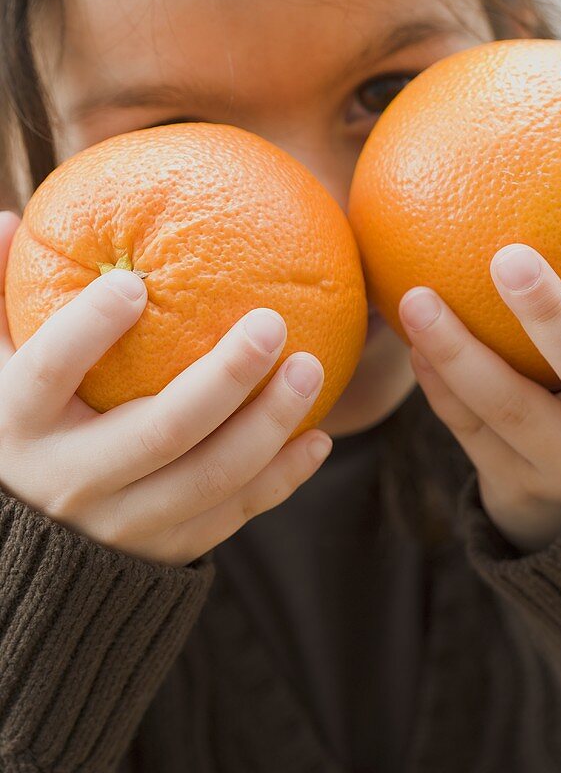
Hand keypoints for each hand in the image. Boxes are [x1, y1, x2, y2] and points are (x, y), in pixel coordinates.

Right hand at [0, 210, 331, 566]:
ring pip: (208, 478)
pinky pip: (231, 513)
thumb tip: (9, 219)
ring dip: (269, 425)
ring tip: (311, 368)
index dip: (87, 329)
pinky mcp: (162, 551)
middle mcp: (69, 480)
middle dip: (224, 378)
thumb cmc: (19, 428)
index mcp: (18, 425)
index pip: (49, 372)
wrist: (22, 553)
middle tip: (273, 324)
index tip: (134, 283)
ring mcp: (120, 524)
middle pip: (160, 431)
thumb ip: (1, 298)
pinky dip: (280, 478)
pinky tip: (318, 437)